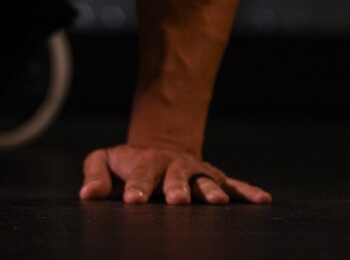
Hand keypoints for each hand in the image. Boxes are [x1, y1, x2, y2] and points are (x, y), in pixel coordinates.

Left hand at [79, 144, 271, 204]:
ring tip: (217, 202)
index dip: (137, 188)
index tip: (133, 201)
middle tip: (177, 201)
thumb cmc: (127, 162)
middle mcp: (173, 167)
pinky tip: (263, 199)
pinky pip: (234, 184)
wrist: (158, 147)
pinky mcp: (214, 178)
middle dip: (176, 189)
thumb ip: (95, 174)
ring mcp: (196, 172)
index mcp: (145, 164)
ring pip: (204, 181)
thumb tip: (87, 195)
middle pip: (175, 178)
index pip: (140, 177)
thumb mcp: (104, 160)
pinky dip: (247, 191)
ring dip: (210, 191)